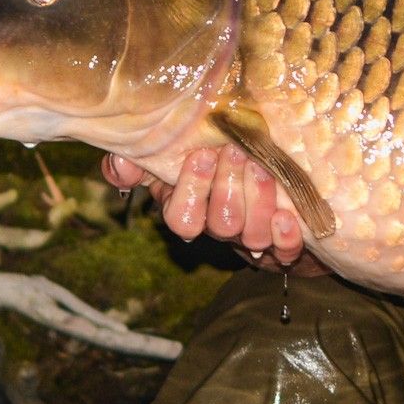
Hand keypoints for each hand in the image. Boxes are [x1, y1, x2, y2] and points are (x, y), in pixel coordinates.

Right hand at [103, 148, 324, 274]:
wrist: (265, 176)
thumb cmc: (212, 165)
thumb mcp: (173, 158)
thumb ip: (141, 162)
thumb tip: (119, 167)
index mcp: (190, 211)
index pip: (181, 218)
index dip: (191, 190)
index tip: (203, 154)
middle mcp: (219, 228)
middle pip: (220, 224)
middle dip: (228, 187)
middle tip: (237, 151)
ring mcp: (250, 239)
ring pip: (251, 234)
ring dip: (257, 201)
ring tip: (262, 167)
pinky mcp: (282, 246)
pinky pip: (283, 252)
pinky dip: (284, 235)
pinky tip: (285, 215)